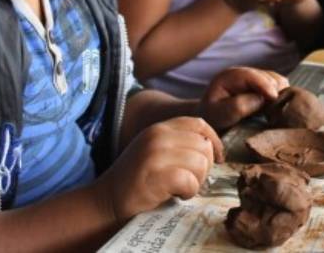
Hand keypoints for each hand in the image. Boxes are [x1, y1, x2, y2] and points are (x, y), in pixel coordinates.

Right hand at [96, 116, 222, 222]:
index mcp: (159, 128)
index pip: (199, 123)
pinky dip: (189, 192)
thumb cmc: (137, 180)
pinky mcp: (156, 175)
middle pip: (204, 145)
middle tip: (190, 180)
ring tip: (181, 188)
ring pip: (200, 163)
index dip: (213, 141)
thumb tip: (213, 148)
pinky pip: (190, 180)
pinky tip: (177, 195)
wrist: (106, 200)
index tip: (217, 158)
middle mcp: (158, 136)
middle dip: (205, 167)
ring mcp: (155, 154)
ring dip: (197, 181)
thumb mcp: (155, 151)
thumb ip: (178, 143)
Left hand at [197, 66, 288, 130]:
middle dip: (273, 92)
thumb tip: (261, 98)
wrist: (214, 124)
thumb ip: (238, 105)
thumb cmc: (214, 119)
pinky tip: (274, 109)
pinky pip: (281, 88)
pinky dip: (281, 97)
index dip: (264, 85)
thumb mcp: (221, 114)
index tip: (273, 98)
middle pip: (268, 77)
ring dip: (278, 95)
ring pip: (277, 81)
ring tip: (272, 111)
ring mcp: (255, 79)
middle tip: (271, 112)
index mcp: (230, 76)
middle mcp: (244, 73)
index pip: (251, 75)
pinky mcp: (264, 86)